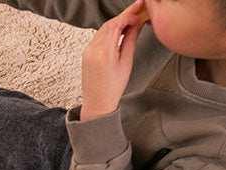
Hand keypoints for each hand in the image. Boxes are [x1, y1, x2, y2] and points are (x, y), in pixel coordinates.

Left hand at [81, 0, 147, 117]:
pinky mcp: (86, 53)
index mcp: (104, 52)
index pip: (116, 25)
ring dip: (116, 23)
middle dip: (123, 16)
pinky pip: (98, 37)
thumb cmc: (113, 88)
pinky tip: (119, 30)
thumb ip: (129, 41)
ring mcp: (87, 51)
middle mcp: (93, 49)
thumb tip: (136, 25)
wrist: (97, 103)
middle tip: (137, 10)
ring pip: (103, 29)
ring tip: (131, 20)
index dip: (128, 14)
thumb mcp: (126, 63)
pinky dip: (109, 31)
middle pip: (109, 25)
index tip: (139, 8)